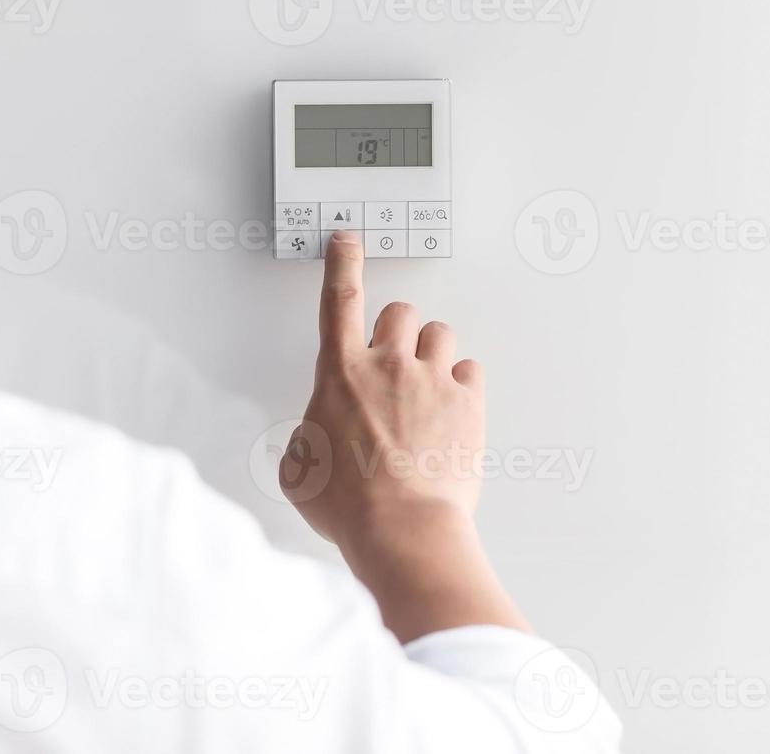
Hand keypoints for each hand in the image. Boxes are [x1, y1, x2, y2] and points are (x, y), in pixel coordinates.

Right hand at [280, 230, 525, 641]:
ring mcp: (432, 380)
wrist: (401, 528)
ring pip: (439, 333)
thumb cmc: (350, 506)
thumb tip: (313, 443)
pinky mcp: (467, 403)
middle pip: (398, 311)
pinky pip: (470, 370)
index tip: (346, 241)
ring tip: (426, 388)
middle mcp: (388, 365)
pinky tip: (453, 409)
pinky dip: (462, 384)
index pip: (338, 299)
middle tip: (393, 360)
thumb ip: (306, 439)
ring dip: (431, 352)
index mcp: (340, 374)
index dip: (342, 263)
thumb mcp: (299, 470)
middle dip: (395, 329)